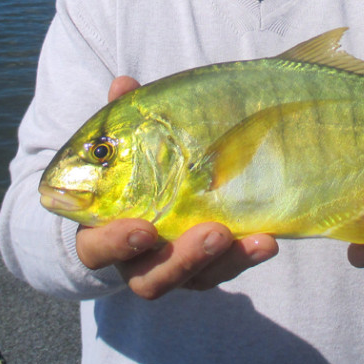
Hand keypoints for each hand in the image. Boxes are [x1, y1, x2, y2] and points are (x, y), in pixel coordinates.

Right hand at [73, 75, 278, 299]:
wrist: (145, 196)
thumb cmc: (128, 170)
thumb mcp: (125, 143)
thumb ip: (121, 119)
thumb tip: (123, 84)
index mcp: (102, 233)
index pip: (97, 249)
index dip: (116, 244)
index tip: (144, 228)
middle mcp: (135, 261)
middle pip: (151, 278)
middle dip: (183, 259)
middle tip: (213, 232)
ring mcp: (174, 268)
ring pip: (194, 279)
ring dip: (221, 260)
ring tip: (249, 235)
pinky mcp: (206, 268)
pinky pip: (223, 270)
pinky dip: (244, 257)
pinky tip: (266, 240)